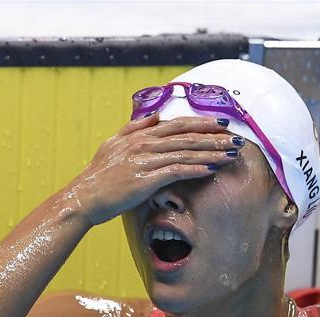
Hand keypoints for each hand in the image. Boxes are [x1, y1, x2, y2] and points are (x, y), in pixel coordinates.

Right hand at [66, 114, 243, 225]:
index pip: (177, 124)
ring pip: (186, 152)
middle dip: (214, 137)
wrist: (84, 197)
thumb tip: (153, 116)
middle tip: (236, 139)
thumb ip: (133, 128)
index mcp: (139, 135)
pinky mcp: (146, 179)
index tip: (222, 123)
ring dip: (212, 152)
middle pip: (187, 136)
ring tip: (231, 154)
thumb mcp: (113, 144)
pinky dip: (196, 168)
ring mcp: (145, 160)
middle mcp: (144, 144)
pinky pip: (177, 171)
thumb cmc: (98, 175)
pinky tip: (211, 169)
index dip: (202, 122)